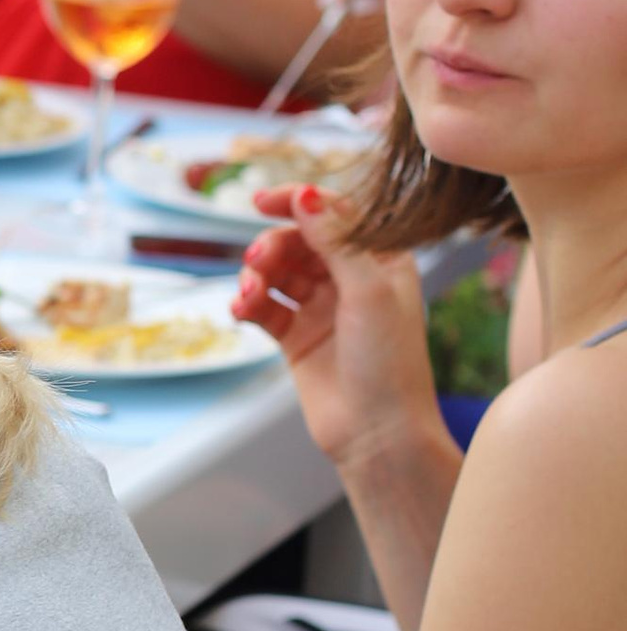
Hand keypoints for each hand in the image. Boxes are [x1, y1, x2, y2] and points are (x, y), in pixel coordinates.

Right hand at [233, 187, 440, 468]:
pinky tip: (241, 311)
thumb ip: (335, 241)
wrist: (378, 435)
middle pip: (299, 240)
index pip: (335, 214)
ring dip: (256, 275)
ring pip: (278, 272)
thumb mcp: (367, 292)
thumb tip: (306, 195)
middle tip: (257, 262)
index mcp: (381, 260)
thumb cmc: (389, 364)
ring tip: (248, 295)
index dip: (299, 201)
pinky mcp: (297, 337)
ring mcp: (322, 308)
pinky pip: (265, 307)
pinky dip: (249, 303)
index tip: (262, 201)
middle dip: (273, 245)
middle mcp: (351, 279)